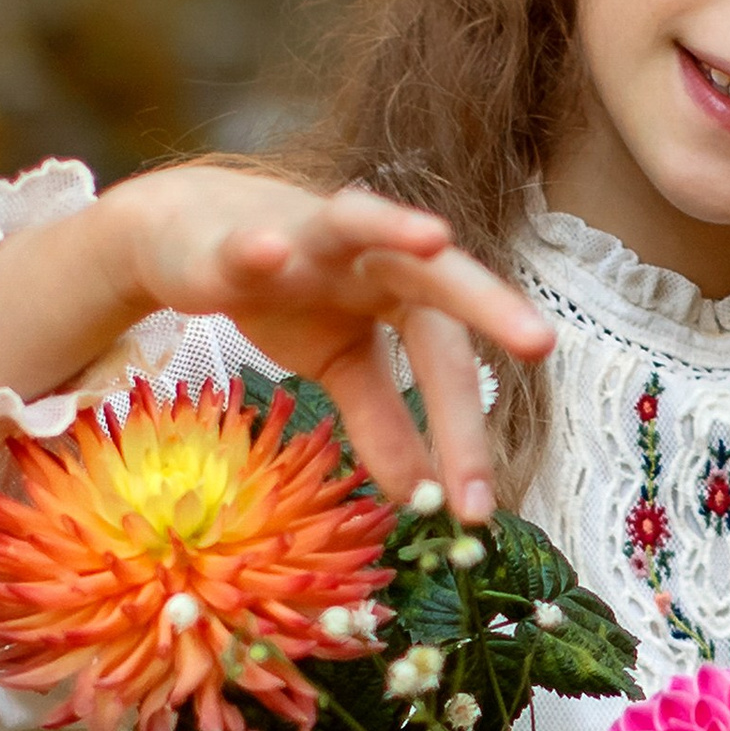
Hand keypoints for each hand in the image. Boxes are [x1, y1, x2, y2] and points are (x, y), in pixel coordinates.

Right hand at [0, 167, 553, 523]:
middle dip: (488, 306)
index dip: (463, 434)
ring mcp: (307, 236)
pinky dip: (257, 249)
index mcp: (404, 293)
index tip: (477, 509)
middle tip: (541, 341)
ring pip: (359, 221)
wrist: (189, 237)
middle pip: (437, 279)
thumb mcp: (341, 367)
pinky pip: (247, 243)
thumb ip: (382, 421)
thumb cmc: (288, 294)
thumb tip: (422, 494)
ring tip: (434, 239)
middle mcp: (371, 254)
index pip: (447, 362)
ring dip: (395, 226)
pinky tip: (266, 253)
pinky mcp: (237, 236)